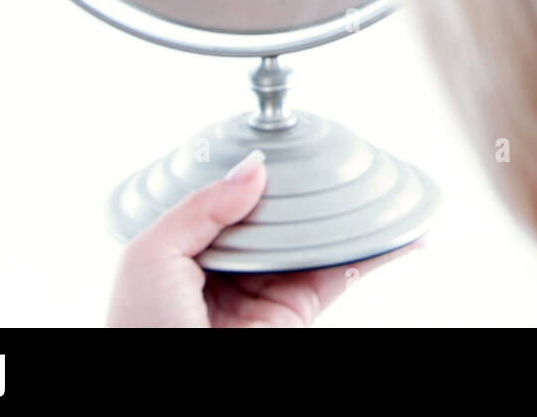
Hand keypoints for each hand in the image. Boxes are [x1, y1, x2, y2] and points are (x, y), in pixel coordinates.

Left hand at [107, 149, 423, 325]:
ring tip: (380, 184)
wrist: (165, 392)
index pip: (228, 198)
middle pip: (279, 215)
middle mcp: (229, 266)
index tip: (281, 145)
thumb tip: (254, 169)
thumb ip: (200, 206)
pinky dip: (376, 256)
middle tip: (335, 156)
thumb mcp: (149, 255)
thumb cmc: (137, 330)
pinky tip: (398, 235)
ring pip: (315, 240)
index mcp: (186, 248)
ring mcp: (266, 289)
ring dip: (349, 216)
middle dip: (307, 189)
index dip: (254, 172)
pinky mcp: (297, 313)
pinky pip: (341, 275)